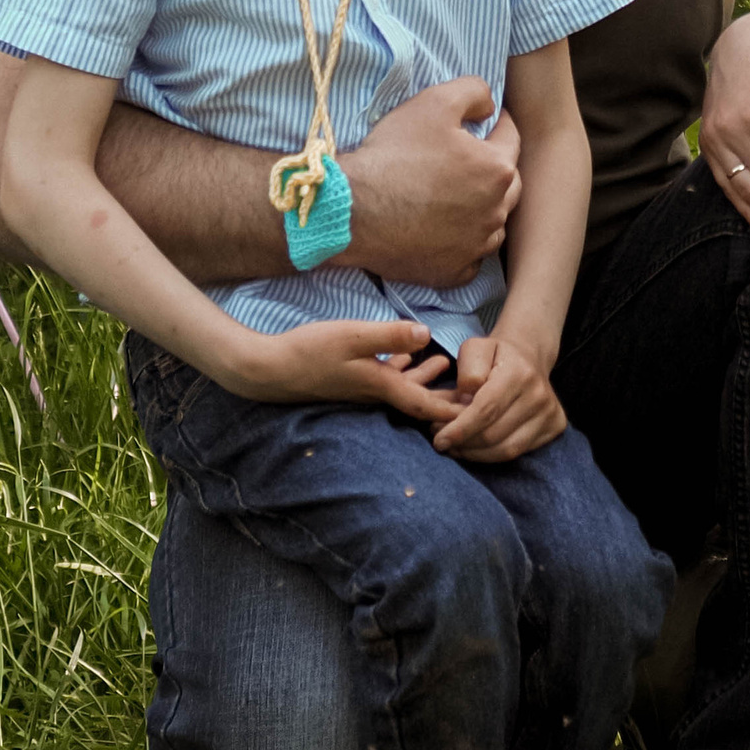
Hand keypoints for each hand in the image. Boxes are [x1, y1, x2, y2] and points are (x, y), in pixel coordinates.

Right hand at [228, 316, 457, 420]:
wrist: (269, 368)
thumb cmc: (309, 352)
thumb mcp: (353, 337)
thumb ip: (390, 336)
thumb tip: (428, 334)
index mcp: (382, 386)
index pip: (426, 405)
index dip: (454, 411)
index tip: (480, 415)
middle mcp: (376, 392)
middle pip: (421, 400)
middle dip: (448, 398)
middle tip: (477, 395)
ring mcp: (363, 385)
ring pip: (405, 386)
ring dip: (429, 378)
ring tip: (450, 365)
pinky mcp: (351, 376)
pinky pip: (387, 375)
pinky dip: (404, 368)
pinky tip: (411, 356)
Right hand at [339, 77, 521, 284]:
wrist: (352, 210)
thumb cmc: (393, 155)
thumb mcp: (433, 102)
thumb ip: (473, 92)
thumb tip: (490, 105)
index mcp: (497, 170)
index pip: (510, 138)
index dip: (497, 124)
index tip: (485, 122)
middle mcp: (495, 211)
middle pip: (508, 183)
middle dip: (494, 167)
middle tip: (469, 159)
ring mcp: (475, 246)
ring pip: (493, 222)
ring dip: (484, 207)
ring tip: (458, 196)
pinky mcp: (453, 272)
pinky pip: (471, 256)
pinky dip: (464, 244)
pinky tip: (445, 232)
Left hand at [435, 330, 566, 461]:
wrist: (530, 356)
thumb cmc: (495, 355)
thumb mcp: (474, 348)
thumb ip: (466, 372)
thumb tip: (464, 402)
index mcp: (519, 372)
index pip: (486, 410)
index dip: (460, 429)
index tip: (439, 440)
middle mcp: (539, 394)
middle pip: (493, 434)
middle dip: (463, 443)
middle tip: (441, 441)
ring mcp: (550, 412)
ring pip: (506, 449)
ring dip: (475, 454)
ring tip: (456, 447)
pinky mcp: (555, 426)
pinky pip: (518, 452)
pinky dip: (491, 456)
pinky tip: (475, 448)